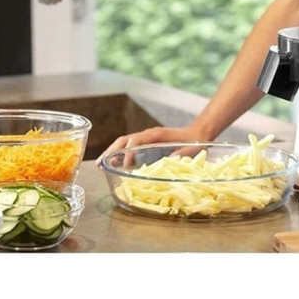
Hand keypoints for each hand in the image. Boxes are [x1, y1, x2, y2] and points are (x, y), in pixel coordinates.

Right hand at [94, 125, 211, 166]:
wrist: (198, 132)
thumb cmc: (195, 140)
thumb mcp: (190, 148)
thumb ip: (182, 153)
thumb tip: (172, 161)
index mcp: (156, 134)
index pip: (136, 140)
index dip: (128, 151)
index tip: (124, 165)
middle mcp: (148, 134)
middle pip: (123, 140)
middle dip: (110, 152)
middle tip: (100, 165)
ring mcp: (146, 138)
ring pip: (123, 143)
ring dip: (111, 153)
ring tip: (100, 166)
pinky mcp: (147, 143)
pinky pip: (129, 147)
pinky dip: (119, 155)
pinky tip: (114, 164)